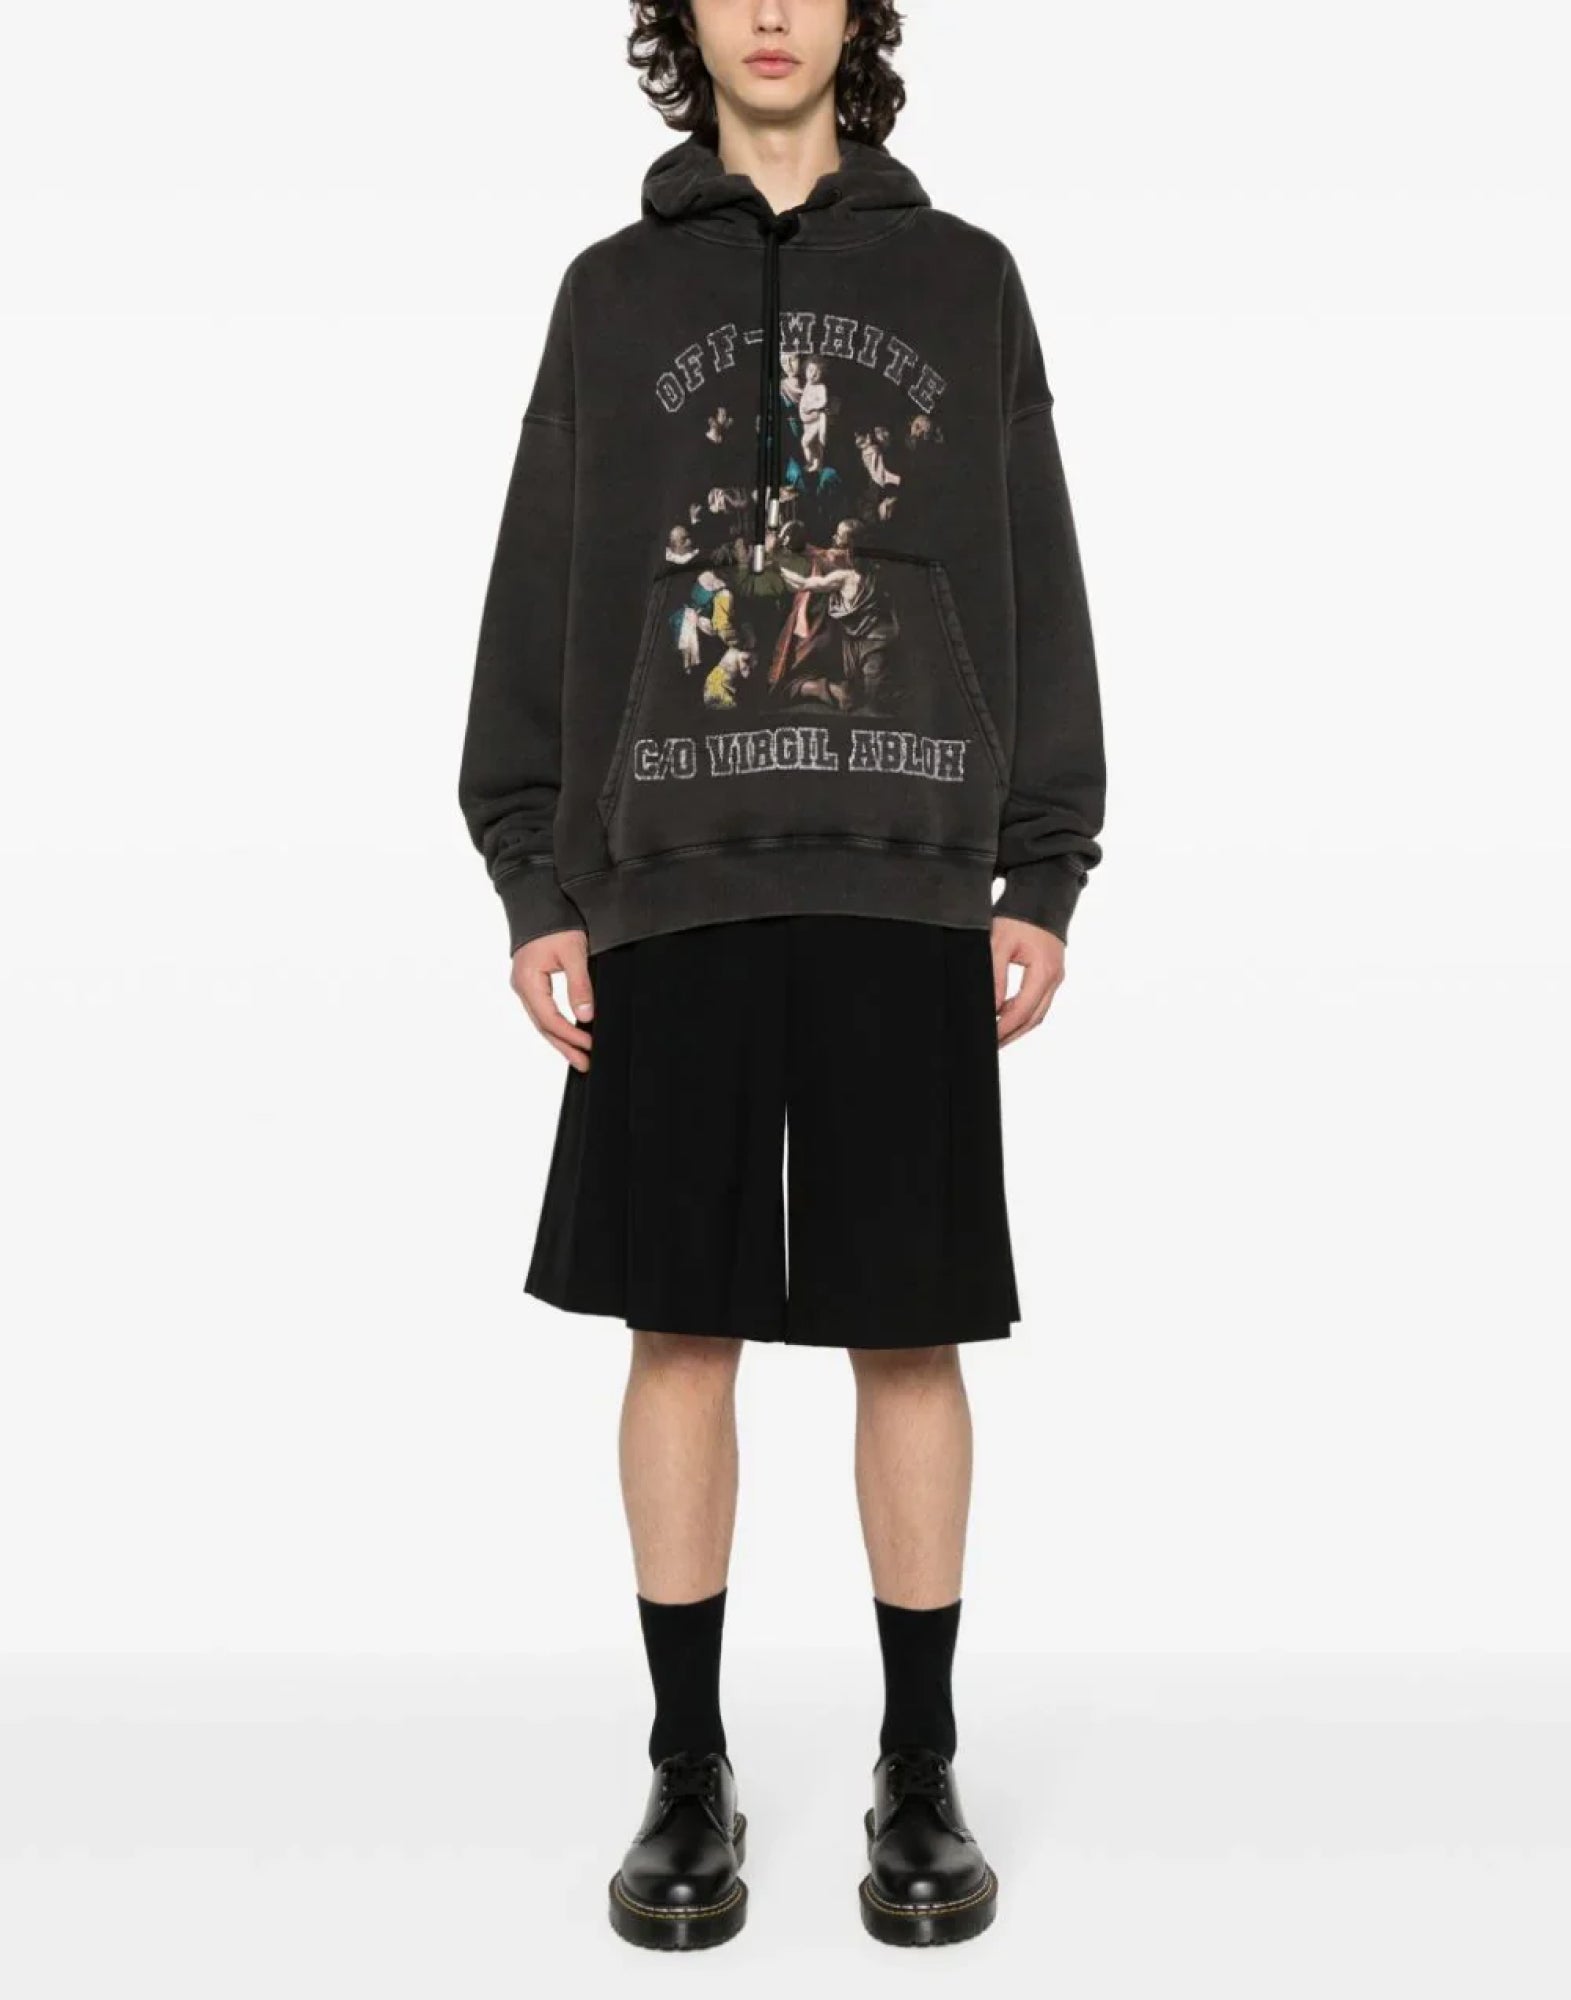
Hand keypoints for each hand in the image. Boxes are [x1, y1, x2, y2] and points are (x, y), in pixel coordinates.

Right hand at [511, 929, 593, 1071]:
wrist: (537, 902)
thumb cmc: (556, 923)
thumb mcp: (573, 952)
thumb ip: (579, 985)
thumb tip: (586, 1016)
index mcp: (528, 981)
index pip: (551, 1019)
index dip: (572, 1036)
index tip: (591, 1045)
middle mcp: (522, 987)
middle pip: (544, 1026)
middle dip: (565, 1046)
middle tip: (585, 1064)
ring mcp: (524, 986)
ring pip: (542, 1021)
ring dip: (560, 1040)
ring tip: (579, 1058)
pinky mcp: (530, 983)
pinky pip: (542, 1011)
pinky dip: (555, 1026)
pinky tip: (568, 1035)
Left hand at [990, 916, 1064, 1047]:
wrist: (1041, 897)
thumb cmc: (1019, 917)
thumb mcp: (999, 944)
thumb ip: (995, 977)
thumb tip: (992, 1007)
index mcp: (1044, 972)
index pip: (1023, 1011)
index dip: (1004, 1029)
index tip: (988, 1038)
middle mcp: (1055, 978)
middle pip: (1034, 1019)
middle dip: (1012, 1035)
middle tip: (991, 1046)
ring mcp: (1056, 977)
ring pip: (1038, 1013)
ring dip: (1018, 1027)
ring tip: (997, 1037)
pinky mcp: (1051, 974)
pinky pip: (1039, 1002)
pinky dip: (1023, 1014)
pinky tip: (1006, 1017)